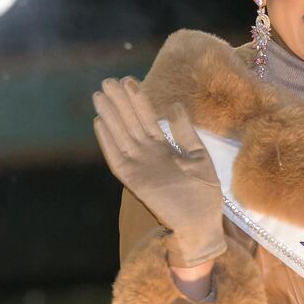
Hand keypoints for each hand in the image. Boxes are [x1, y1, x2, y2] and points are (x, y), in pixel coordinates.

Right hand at [92, 76, 225, 266]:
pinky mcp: (134, 181)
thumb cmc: (204, 194)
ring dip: (110, 116)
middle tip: (108, 80)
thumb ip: (185, 132)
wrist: (202, 224)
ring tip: (100, 95)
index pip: (147, 119)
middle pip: (130, 124)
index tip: (129, 80)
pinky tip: (99, 123)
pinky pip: (117, 158)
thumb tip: (174, 105)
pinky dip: (107, 142)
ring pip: (121, 136)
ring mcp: (139, 168)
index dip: (138, 100)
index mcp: (164, 149)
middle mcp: (148, 156)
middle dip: (119, 102)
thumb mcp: (198, 156)